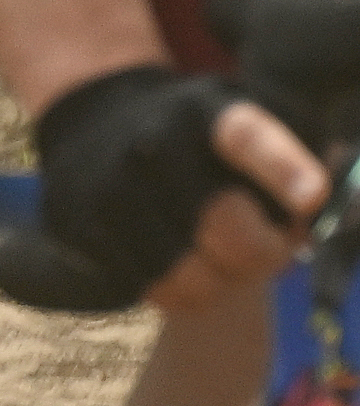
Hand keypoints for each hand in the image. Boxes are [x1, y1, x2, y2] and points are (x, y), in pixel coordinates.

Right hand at [0, 61, 332, 312]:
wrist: (98, 120)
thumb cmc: (197, 132)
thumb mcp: (248, 116)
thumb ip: (303, 153)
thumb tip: (324, 206)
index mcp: (206, 113)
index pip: (246, 137)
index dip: (282, 168)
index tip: (312, 195)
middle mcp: (152, 145)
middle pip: (235, 238)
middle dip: (266, 254)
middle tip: (265, 240)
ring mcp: (111, 188)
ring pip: (197, 281)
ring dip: (221, 279)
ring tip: (215, 250)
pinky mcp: (82, 226)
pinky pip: (157, 292)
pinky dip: (180, 287)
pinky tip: (176, 255)